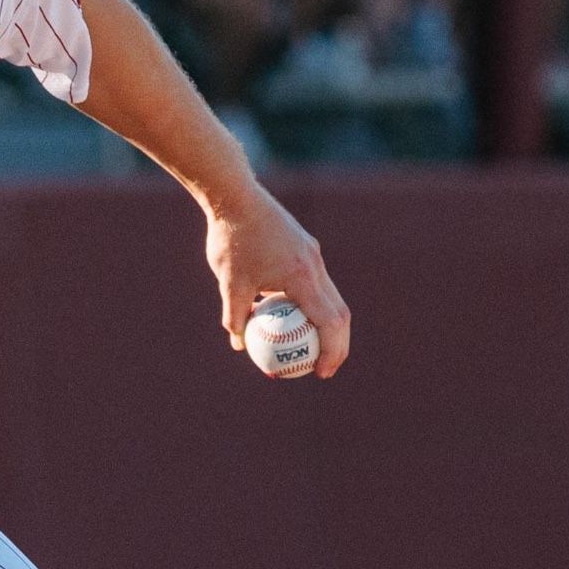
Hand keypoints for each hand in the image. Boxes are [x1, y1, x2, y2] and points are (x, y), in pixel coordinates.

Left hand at [204, 187, 351, 378]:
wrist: (235, 195)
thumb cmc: (230, 238)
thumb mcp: (229, 284)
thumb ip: (236, 316)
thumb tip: (239, 344)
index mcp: (302, 276)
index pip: (330, 321)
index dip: (331, 351)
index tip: (321, 373)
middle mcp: (315, 265)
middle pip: (339, 313)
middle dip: (337, 345)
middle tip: (323, 368)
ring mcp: (313, 254)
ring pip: (330, 297)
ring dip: (325, 325)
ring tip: (309, 347)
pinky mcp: (306, 247)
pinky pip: (315, 283)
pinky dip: (310, 304)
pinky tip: (289, 315)